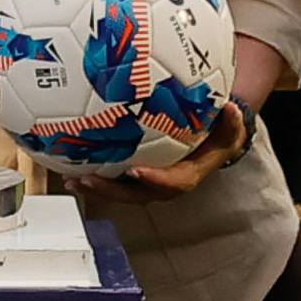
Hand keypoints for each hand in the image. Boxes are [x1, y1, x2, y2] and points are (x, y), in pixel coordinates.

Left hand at [70, 98, 249, 200]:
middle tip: (89, 179)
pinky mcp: (131, 175)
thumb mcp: (228, 131)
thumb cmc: (216, 137)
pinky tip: (69, 162)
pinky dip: (91, 172)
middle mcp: (162, 183)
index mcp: (186, 176)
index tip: (136, 170)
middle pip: (136, 194)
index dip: (154, 180)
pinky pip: (111, 177)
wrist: (208, 142)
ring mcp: (145, 182)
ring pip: (119, 190)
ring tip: (72, 178)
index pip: (172, 183)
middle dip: (112, 190)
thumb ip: (230, 123)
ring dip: (95, 187)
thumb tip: (231, 107)